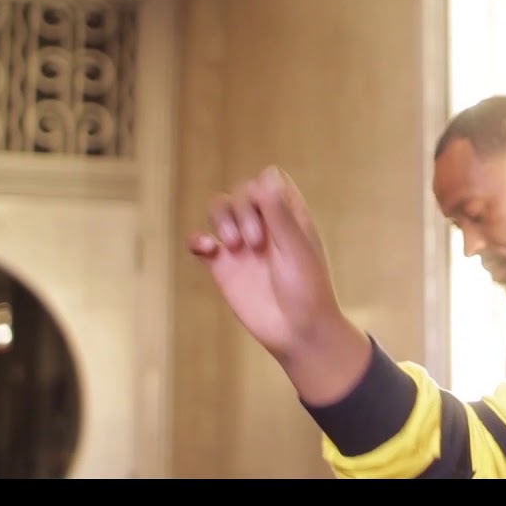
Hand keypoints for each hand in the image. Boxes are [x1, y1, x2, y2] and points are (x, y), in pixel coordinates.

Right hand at [188, 166, 340, 362]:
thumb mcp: (297, 248)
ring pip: (220, 210)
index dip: (263, 188)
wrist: (297, 332)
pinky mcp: (223, 266)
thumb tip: (267, 174)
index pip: (269, 180)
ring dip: (221, 219)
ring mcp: (242, 244)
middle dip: (243, 209)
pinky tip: (208, 249)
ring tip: (232, 246)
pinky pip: (201, 242)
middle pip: (242, 192)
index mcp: (290, 217)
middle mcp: (265, 225)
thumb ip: (280, 213)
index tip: (269, 213)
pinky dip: (198, 239)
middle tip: (255, 243)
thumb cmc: (308, 290)